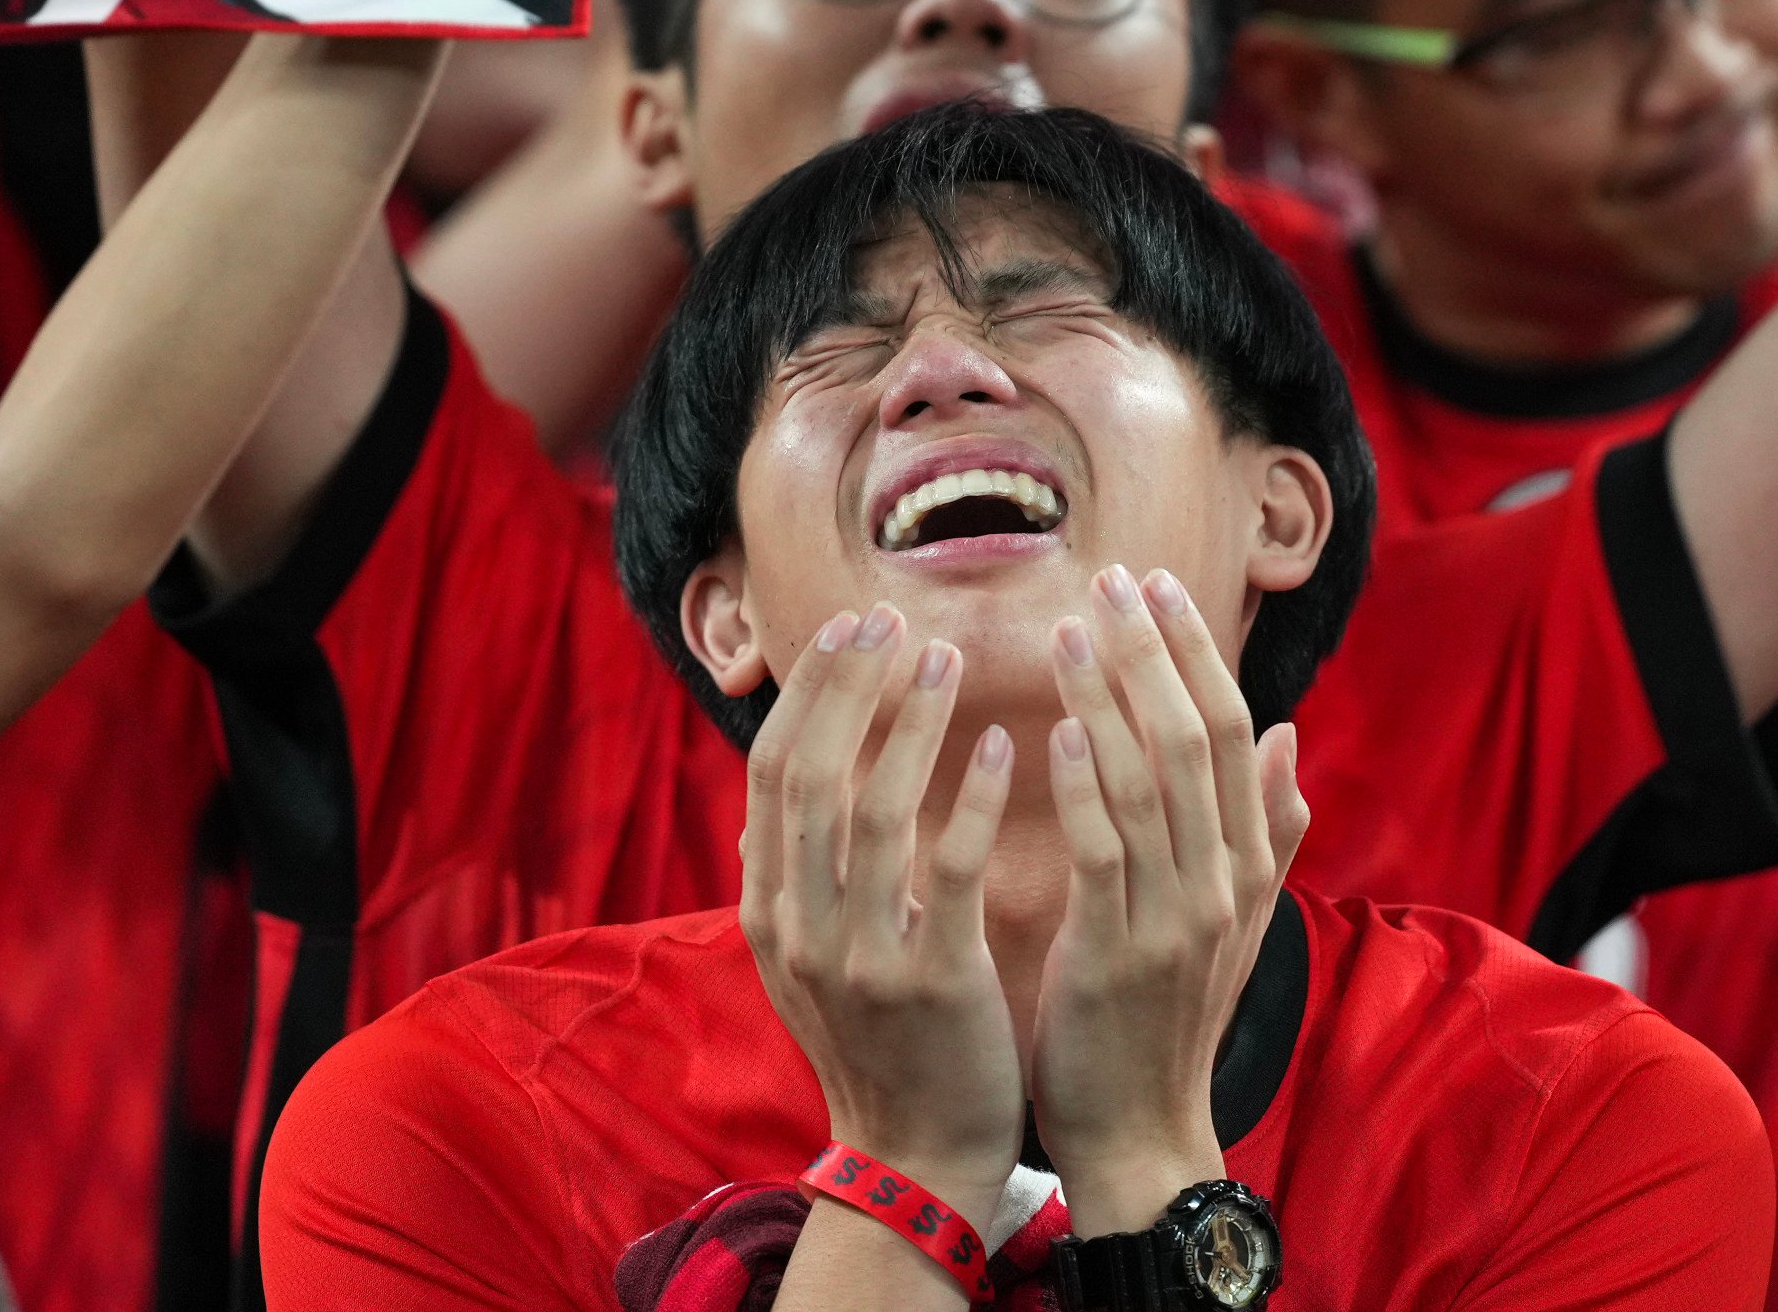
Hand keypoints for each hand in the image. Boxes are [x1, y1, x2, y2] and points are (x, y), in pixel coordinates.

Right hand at [741, 604, 1025, 1240]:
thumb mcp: (812, 956)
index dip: (808, 692)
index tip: (851, 627)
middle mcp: (799, 926)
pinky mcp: (928, 982)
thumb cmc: (881, 1042)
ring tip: (951, 657)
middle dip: (849, 684)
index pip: (773, 771)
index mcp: (770, 910)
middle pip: (809, 773)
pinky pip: (948, 868)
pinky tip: (1007, 742)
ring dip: (910, 721)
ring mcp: (859, 956)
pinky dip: (970, 796)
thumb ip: (797, 872)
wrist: (914, 1159)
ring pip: (871, 807)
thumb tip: (781, 782)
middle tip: (893, 617)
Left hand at [1031, 568, 1308, 1233]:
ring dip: (1108, 699)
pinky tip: (1053, 734)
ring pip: (1149, 783)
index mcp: (1246, 864)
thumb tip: (1289, 733)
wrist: (1142, 1133)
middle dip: (1152, 651)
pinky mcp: (1119, 956)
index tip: (1156, 585)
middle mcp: (1223, 882)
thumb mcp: (1234, 920)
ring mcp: (1176, 920)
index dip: (1196, 652)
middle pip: (1195, 739)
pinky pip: (1106, 856)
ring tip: (1068, 630)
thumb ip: (1266, 828)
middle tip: (1108, 577)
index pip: (1234, 730)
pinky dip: (1085, 789)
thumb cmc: (1169, 1018)